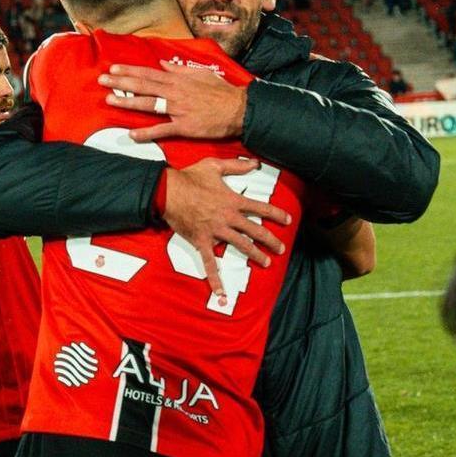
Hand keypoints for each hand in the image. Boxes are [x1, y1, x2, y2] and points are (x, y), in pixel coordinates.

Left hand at [99, 61, 247, 141]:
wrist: (239, 109)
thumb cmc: (222, 91)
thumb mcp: (202, 73)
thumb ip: (181, 69)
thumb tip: (165, 65)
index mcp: (178, 79)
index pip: (148, 73)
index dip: (129, 71)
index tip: (113, 69)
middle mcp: (175, 92)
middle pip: (143, 86)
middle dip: (121, 83)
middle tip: (102, 81)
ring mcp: (178, 109)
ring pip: (148, 104)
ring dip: (128, 102)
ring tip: (110, 101)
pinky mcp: (184, 126)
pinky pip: (162, 130)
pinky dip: (147, 133)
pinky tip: (132, 134)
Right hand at [163, 158, 291, 294]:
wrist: (168, 191)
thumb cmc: (190, 177)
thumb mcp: (214, 165)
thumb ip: (236, 165)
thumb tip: (255, 163)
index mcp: (232, 201)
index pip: (260, 208)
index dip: (276, 214)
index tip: (288, 220)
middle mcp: (228, 218)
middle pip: (255, 230)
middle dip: (271, 240)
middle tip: (281, 248)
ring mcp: (216, 231)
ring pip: (240, 245)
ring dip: (255, 255)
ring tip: (267, 262)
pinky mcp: (202, 242)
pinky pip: (210, 263)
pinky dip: (215, 279)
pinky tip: (222, 293)